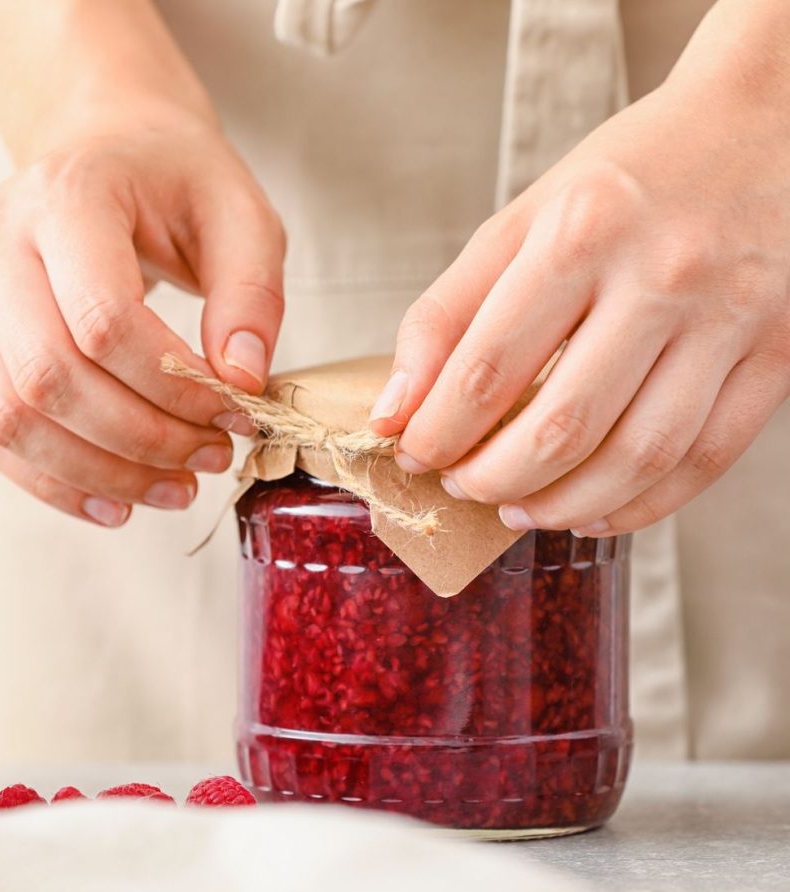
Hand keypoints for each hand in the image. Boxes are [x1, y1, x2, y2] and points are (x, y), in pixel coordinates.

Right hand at [0, 110, 284, 526]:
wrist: (103, 152)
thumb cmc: (174, 183)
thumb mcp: (241, 214)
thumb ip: (252, 294)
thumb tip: (243, 383)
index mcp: (65, 195)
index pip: (103, 319)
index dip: (173, 386)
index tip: (233, 414)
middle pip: (50, 376)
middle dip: (142, 439)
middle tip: (210, 458)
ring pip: (10, 417)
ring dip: (99, 474)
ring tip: (174, 491)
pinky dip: (53, 481)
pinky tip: (115, 502)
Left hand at [371, 30, 789, 536]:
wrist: (757, 130)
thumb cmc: (624, 183)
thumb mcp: (519, 223)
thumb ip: (445, 316)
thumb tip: (392, 414)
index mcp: (582, 232)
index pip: (487, 369)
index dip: (438, 432)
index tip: (414, 453)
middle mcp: (662, 276)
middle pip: (561, 427)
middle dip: (493, 478)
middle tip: (464, 486)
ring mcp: (729, 319)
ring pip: (636, 458)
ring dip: (560, 505)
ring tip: (517, 509)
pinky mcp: (776, 353)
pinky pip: (703, 460)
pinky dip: (639, 506)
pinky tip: (590, 510)